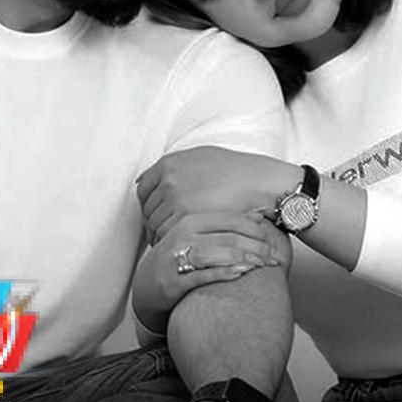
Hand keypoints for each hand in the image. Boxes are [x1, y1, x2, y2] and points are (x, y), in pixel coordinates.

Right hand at [132, 210, 285, 333]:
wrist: (146, 286)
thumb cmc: (176, 258)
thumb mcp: (198, 235)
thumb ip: (225, 224)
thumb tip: (259, 215)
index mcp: (190, 221)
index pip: (230, 220)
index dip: (256, 229)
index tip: (273, 240)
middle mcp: (183, 236)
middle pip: (229, 237)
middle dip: (257, 247)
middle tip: (275, 256)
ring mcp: (176, 258)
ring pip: (219, 254)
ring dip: (246, 259)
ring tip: (264, 265)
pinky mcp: (173, 281)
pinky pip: (203, 275)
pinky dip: (225, 273)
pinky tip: (241, 274)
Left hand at [136, 147, 299, 243]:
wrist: (259, 183)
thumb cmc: (235, 171)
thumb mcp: (201, 156)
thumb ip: (175, 166)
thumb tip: (150, 175)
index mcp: (169, 163)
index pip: (143, 189)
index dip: (148, 205)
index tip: (156, 214)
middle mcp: (169, 179)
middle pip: (148, 209)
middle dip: (154, 222)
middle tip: (166, 232)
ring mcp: (177, 198)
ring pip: (155, 224)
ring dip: (162, 234)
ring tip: (176, 239)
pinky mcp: (187, 216)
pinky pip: (168, 234)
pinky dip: (172, 242)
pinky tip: (184, 244)